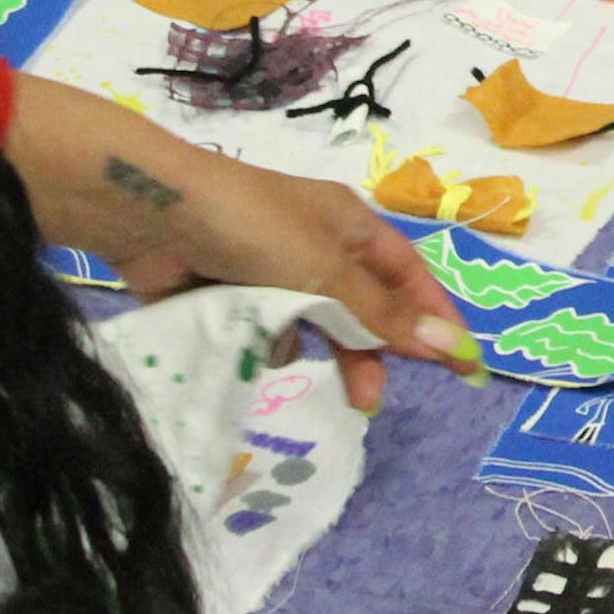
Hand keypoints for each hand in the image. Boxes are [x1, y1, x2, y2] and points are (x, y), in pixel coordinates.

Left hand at [0, 75, 471, 408]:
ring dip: (323, 355)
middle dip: (374, 351)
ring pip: (313, 324)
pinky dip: (267, 347)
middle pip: (361, 306)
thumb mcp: (326, 271)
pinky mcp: (227, 293)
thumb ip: (382, 315)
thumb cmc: (253, 227)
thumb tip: (449, 347)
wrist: (151, 212)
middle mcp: (314, 246)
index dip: (435, 317)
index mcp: (349, 225)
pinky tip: (259, 357)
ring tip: (325, 393)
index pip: (407, 275)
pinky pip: (263, 331)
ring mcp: (268, 270)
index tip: (461, 366)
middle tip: (372, 401)